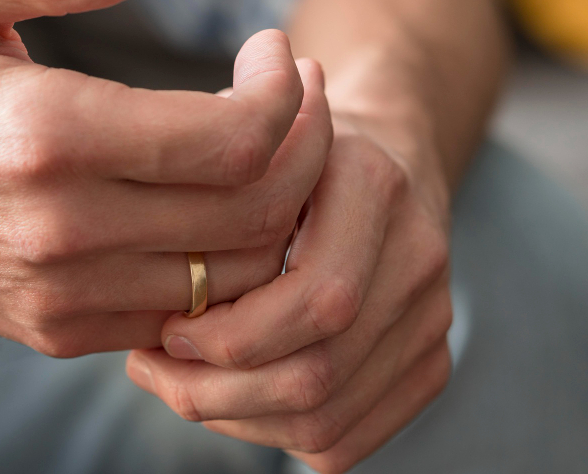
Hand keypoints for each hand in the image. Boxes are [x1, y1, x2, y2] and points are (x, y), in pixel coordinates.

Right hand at [0, 0, 333, 356]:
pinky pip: (182, 315)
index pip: (233, 141)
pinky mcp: (55, 330)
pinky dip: (221, 267)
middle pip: (255, 215)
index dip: (285, 96)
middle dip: (306, 149)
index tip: (275, 52)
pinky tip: (204, 206)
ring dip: (275, 211)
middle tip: (295, 95)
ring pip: (233, 277)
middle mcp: (62, 233)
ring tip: (262, 148)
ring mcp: (61, 295)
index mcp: (45, 138)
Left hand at [126, 102, 451, 472]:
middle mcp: (417, 256)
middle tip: (154, 368)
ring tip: (180, 382)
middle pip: (316, 376)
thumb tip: (158, 309)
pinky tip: (229, 398)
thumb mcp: (249, 147)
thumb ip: (214, 204)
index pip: (315, 300)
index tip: (165, 328)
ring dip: (233, 418)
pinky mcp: (430, 364)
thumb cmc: (293, 154)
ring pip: (325, 423)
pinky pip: (345, 441)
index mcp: (373, 186)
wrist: (386, 152)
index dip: (229, 335)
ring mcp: (433, 318)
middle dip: (214, 391)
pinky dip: (272, 435)